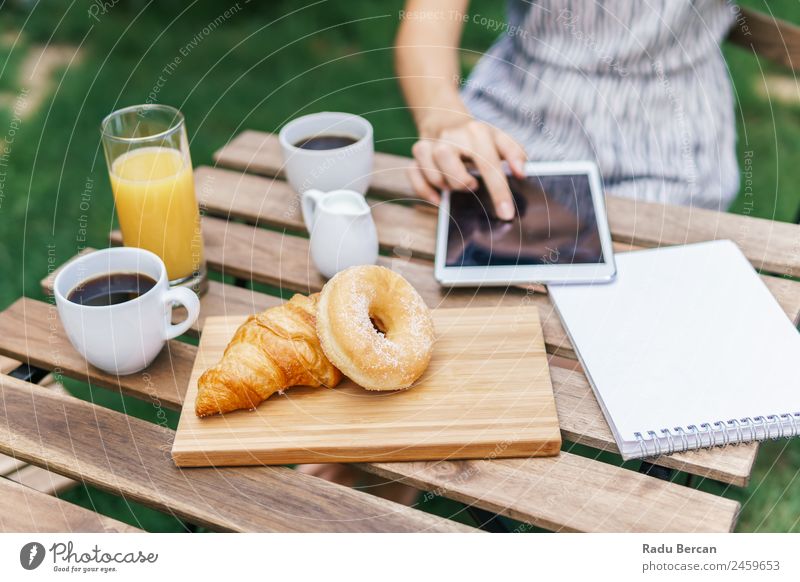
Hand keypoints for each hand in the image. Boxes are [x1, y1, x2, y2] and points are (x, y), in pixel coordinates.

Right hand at [408, 117, 526, 219]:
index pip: (489, 164)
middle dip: (463, 183)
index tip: (506, 214)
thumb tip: (521, 172)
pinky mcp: (416, 153)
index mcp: (476, 132)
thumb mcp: (499, 138)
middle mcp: (451, 136)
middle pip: (452, 168)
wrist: (444, 119)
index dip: (499, 191)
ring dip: (445, 185)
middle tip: (472, 186)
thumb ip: (515, 153)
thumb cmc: (477, 137)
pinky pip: (414, 175)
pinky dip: (425, 190)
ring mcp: (430, 144)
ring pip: (433, 173)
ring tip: (456, 184)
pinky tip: (438, 198)